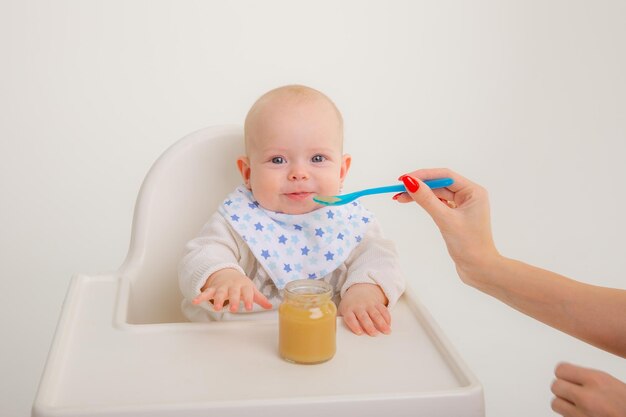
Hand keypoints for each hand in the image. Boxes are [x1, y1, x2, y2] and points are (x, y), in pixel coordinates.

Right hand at [192, 268, 272, 311]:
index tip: (250, 307)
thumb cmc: (241, 284)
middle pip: (233, 293)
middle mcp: (232, 286)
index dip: (249, 300)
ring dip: (217, 300)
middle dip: (233, 300)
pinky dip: (200, 297)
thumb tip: (270, 306)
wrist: (227, 273)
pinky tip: (195, 301)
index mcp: (244, 286)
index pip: (248, 293)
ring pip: (219, 293)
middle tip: (233, 309)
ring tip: (216, 308)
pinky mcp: (212, 289)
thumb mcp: (251, 289)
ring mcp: (222, 287)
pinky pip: (206, 293)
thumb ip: (259, 298)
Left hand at [338, 283, 390, 335]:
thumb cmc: (349, 305)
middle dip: (369, 325)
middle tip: (374, 334)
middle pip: (364, 316)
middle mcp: (359, 306)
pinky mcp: (377, 303)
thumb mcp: (342, 310)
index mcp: (348, 309)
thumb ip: (340, 321)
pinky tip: (389, 325)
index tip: (359, 332)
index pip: (350, 317)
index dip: (354, 325)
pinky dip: (387, 317)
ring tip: (387, 331)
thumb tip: (335, 334)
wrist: (359, 290)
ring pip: (376, 313)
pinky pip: (383, 309)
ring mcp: (369, 304)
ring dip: (382, 323)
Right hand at [395, 168, 499, 284]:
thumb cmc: (468, 244)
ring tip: (399, 198)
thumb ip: (427, 199)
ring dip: (419, 195)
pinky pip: (438, 204)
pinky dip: (425, 203)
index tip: (404, 179)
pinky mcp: (455, 216)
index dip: (423, 175)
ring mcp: (462, 206)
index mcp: (473, 192)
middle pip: (439, 184)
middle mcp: (469, 195)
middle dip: (418, 186)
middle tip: (397, 190)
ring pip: (437, 194)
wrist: (479, 269)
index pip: (445, 176)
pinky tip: (412, 202)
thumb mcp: (445, 219)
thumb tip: (409, 182)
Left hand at [551, 362, 625, 416]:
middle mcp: (587, 397)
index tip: (568, 376)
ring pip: (556, 404)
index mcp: (597, 380)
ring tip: (577, 404)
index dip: (564, 373)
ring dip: (564, 404)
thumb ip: (590, 379)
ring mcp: (583, 415)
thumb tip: (569, 376)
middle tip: (573, 391)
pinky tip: (583, 415)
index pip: (561, 369)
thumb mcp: (613, 384)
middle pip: (555, 386)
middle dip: (563, 389)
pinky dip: (571, 416)